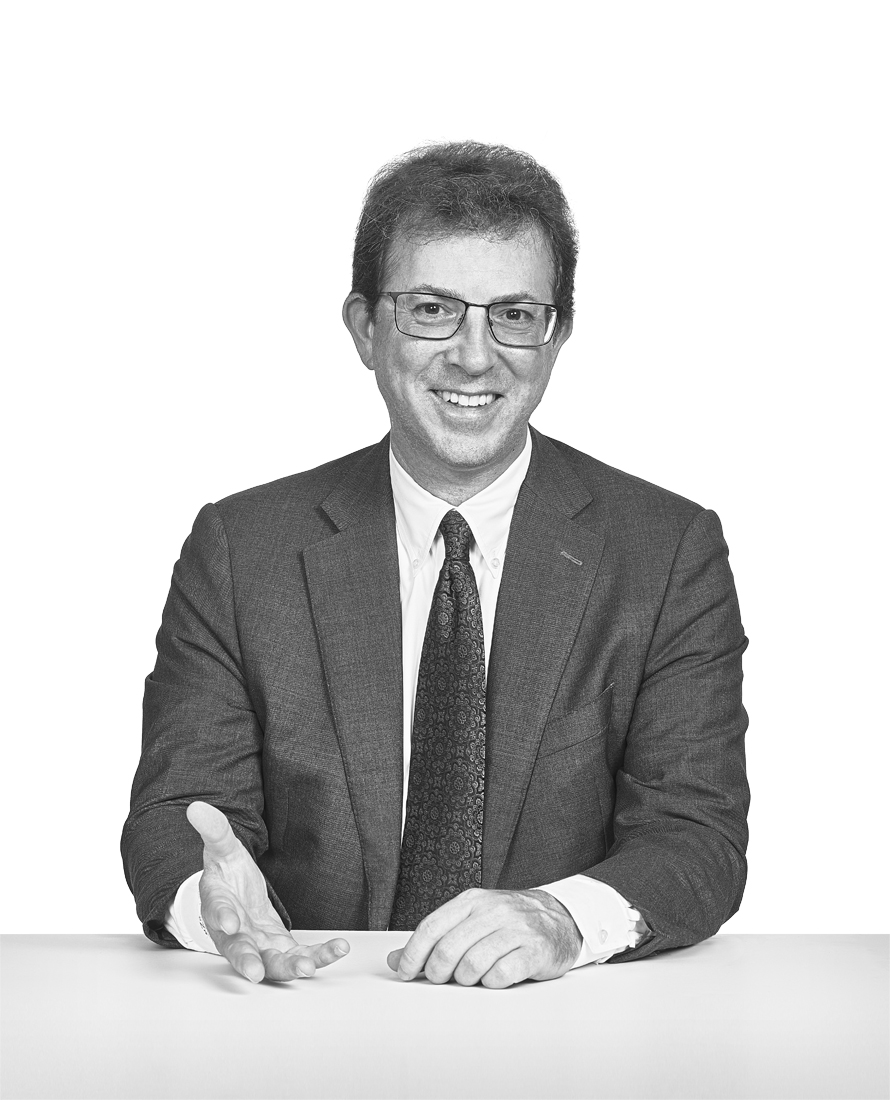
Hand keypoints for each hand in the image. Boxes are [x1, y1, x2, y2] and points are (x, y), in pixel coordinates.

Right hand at [186, 801, 349, 982]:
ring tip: (308, 968)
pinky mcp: (279, 950)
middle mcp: (234, 933)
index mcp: (218, 905)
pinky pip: (298, 957)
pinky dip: (318, 956)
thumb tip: (197, 807)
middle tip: (256, 972)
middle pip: (238, 950)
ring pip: (270, 963)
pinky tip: (338, 949)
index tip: (229, 923)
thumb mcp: (222, 848)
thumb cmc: (227, 875)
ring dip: (288, 968)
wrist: (236, 896)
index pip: (216, 911)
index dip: (222, 917)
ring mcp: (258, 946)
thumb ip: (214, 830)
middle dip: (247, 961)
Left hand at [386, 887, 581, 988]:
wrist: (561, 918)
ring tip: (471, 978)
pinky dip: (491, 983)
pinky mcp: (534, 950)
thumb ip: (435, 938)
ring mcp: (515, 929)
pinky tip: (495, 978)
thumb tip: (394, 960)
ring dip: (465, 980)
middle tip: (440, 980)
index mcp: (472, 901)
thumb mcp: (471, 920)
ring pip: (472, 964)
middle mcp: (493, 910)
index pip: (431, 927)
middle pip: (448, 949)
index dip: (412, 954)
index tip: (404, 973)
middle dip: (437, 972)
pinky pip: (500, 975)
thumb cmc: (510, 922)